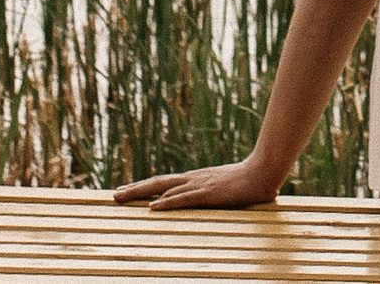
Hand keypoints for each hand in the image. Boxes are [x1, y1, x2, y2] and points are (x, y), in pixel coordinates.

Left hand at [112, 157, 284, 209]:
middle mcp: (193, 179)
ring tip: (123, 197)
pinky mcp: (209, 194)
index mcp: (196, 178)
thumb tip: (205, 198)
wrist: (264, 171)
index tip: (127, 190)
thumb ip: (211, 193)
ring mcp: (200, 185)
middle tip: (115, 194)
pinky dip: (167, 204)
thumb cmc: (249, 181)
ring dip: (142, 193)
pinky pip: (184, 199)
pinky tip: (154, 208)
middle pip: (158, 183)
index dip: (145, 187)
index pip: (164, 182)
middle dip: (135, 189)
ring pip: (164, 189)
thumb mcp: (224, 188)